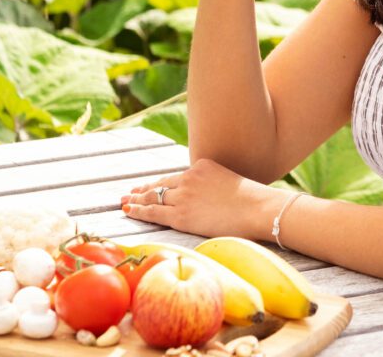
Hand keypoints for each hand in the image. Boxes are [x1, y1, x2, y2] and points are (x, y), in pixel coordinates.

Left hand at [120, 158, 288, 239]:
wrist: (258, 208)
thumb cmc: (251, 201)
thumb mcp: (228, 183)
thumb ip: (212, 186)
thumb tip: (207, 200)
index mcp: (201, 166)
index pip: (173, 177)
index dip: (157, 183)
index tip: (145, 186)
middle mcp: (190, 177)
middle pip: (160, 185)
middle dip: (142, 190)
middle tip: (129, 194)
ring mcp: (185, 195)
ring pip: (154, 197)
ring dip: (136, 201)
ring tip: (125, 203)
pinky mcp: (182, 214)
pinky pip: (155, 212)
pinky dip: (140, 211)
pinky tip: (129, 211)